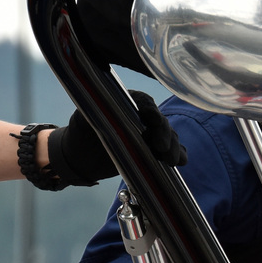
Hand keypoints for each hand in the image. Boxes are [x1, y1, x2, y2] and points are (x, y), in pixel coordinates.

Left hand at [45, 92, 187, 186]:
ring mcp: (148, 133)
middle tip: (163, 149)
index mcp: (126, 102)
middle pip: (159, 121)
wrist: (80, 157)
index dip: (150, 110)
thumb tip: (99, 107)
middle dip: (165, 134)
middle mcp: (141, 116)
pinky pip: (170, 149)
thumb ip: (93, 111)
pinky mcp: (152, 150)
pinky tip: (181, 161)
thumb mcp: (83, 119)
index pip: (144, 102)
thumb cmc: (80, 133)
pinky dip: (178, 154)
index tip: (152, 119)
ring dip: (173, 147)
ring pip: (168, 136)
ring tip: (172, 161)